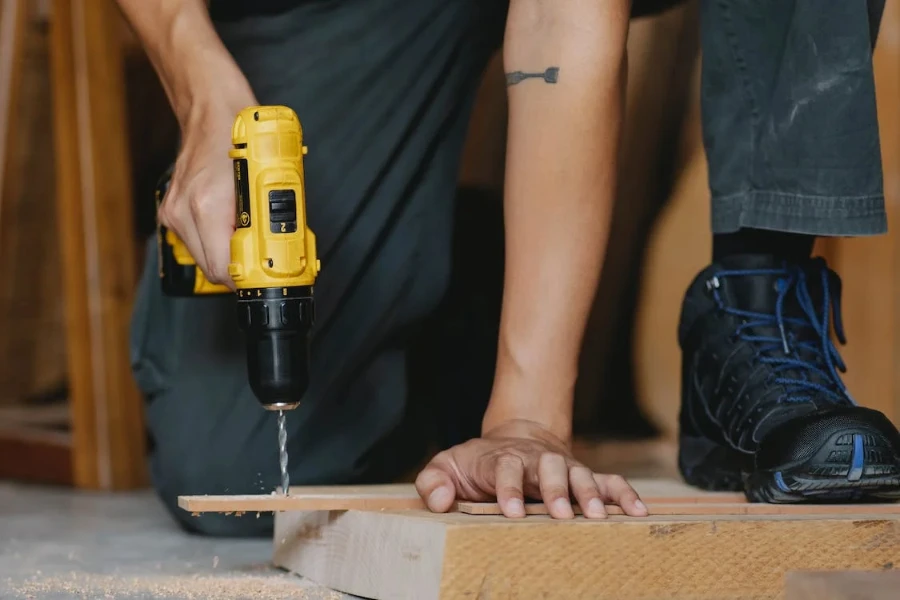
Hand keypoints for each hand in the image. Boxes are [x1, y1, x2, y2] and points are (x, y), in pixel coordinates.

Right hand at [158, 97, 254, 287]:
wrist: (209, 106)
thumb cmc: (239, 132)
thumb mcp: (268, 175)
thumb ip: (272, 215)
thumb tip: (284, 246)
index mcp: (207, 205)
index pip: (222, 268)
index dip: (247, 278)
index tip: (267, 276)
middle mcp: (184, 211)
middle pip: (212, 268)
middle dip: (241, 268)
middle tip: (265, 260)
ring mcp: (173, 210)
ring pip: (204, 256)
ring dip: (228, 254)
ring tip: (250, 239)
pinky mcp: (172, 209)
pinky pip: (197, 241)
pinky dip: (217, 240)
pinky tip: (232, 227)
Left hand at [414, 419, 647, 518]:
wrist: (510, 441)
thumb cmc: (474, 465)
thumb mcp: (445, 467)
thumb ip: (434, 481)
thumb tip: (440, 499)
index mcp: (501, 460)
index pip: (504, 470)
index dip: (508, 488)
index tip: (512, 512)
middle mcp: (536, 461)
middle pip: (548, 468)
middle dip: (556, 490)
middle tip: (561, 515)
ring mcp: (563, 466)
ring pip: (580, 473)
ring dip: (590, 493)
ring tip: (599, 517)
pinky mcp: (583, 476)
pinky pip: (609, 481)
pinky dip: (624, 494)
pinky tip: (638, 512)